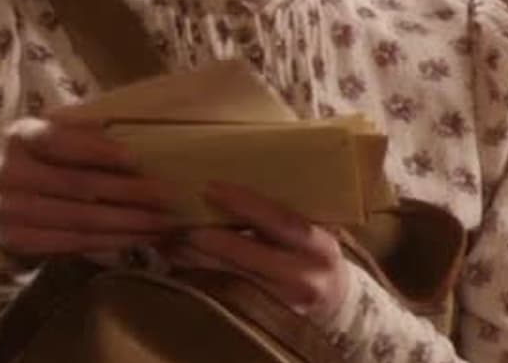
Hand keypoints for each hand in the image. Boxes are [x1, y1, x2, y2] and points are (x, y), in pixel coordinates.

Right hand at [0, 116, 178, 260]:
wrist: (3, 202)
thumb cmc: (48, 162)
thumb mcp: (61, 138)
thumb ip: (90, 133)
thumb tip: (145, 135)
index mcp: (20, 135)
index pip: (59, 140)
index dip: (98, 150)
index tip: (137, 159)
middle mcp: (8, 172)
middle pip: (79, 185)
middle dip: (130, 192)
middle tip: (168, 196)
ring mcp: (9, 210)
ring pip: (82, 219)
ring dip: (130, 222)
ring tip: (165, 221)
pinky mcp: (18, 241)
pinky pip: (76, 242)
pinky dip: (114, 241)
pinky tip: (142, 237)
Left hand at [166, 183, 350, 324]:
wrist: (336, 307)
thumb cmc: (317, 258)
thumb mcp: (315, 235)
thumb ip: (286, 218)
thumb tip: (234, 187)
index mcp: (320, 246)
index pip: (281, 221)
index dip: (246, 205)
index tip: (211, 187)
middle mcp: (304, 276)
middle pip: (249, 254)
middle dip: (210, 235)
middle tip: (179, 216)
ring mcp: (283, 303)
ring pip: (230, 277)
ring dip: (197, 256)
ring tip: (171, 236)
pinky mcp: (264, 320)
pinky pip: (225, 295)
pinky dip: (200, 277)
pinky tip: (179, 262)